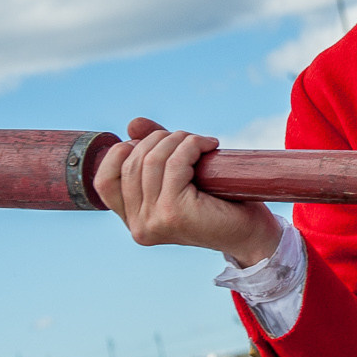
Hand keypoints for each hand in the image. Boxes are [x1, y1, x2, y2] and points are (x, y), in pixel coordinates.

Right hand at [93, 117, 282, 263]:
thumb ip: (154, 152)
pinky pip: (174, 164)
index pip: (103, 181)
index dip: (122, 153)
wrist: (252, 233)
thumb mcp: (179, 174)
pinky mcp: (174, 213)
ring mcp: (153, 221)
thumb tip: (133, 124)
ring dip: (177, 140)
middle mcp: (138, 226)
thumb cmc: (219, 203)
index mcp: (133, 220)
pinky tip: (209, 145)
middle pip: (129, 163)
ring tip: (199, 142)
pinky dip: (191, 146)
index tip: (155, 143)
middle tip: (188, 139)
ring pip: (151, 160)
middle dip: (158, 139)